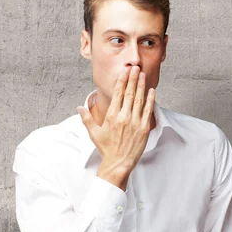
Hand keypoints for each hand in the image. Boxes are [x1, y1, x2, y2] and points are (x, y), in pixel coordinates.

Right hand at [76, 65, 154, 184]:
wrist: (118, 164)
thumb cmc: (106, 149)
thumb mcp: (93, 133)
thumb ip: (86, 119)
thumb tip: (79, 108)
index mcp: (111, 116)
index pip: (118, 94)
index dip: (122, 81)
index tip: (124, 72)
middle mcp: (123, 117)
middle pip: (129, 93)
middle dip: (132, 79)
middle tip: (135, 68)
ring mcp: (135, 122)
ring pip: (139, 100)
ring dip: (141, 86)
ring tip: (143, 75)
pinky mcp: (144, 128)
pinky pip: (148, 111)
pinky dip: (150, 100)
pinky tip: (152, 91)